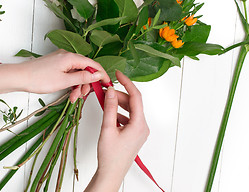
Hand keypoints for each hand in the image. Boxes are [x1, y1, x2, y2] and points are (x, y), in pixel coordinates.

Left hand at [0, 49, 109, 101]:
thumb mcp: (65, 81)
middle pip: (85, 69)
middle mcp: (68, 56)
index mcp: (71, 57)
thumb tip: (97, 75)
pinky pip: (70, 74)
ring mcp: (62, 61)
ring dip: (78, 86)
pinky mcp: (58, 65)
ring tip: (73, 97)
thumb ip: (83, 78)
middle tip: (83, 95)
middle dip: (86, 84)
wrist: (20, 77)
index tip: (107, 83)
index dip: (102, 74)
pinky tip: (69, 92)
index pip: (93, 64)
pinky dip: (71, 83)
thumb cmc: (39, 78)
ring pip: (78, 73)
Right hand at [85, 70, 148, 191]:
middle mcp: (143, 126)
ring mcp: (140, 130)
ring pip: (130, 110)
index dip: (127, 83)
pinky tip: (109, 114)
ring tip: (105, 102)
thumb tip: (110, 91)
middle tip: (105, 91)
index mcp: (139, 124)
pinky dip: (119, 113)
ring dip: (118, 104)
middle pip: (132, 103)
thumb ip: (109, 108)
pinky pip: (128, 118)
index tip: (118, 74)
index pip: (136, 96)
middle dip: (118, 95)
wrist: (111, 173)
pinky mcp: (135, 134)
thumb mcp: (108, 129)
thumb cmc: (110, 156)